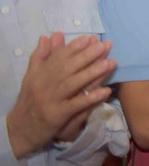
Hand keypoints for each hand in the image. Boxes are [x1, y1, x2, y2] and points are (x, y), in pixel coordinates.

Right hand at [7, 33, 114, 157]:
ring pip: (73, 83)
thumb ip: (42, 56)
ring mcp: (51, 100)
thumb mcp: (32, 76)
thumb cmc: (30, 101)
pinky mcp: (56, 116)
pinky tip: (106, 91)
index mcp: (40, 74)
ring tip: (111, 63)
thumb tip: (51, 35)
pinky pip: (75, 105)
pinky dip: (90, 98)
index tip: (91, 38)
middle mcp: (45, 84)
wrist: (19, 130)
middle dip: (88, 55)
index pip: (59, 56)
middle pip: (68, 67)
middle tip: (106, 45)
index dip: (76, 46)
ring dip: (93, 73)